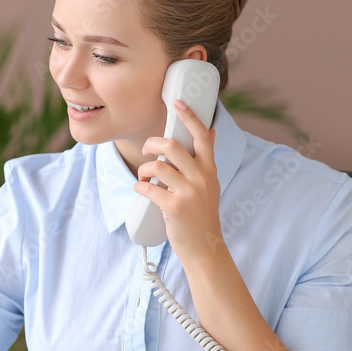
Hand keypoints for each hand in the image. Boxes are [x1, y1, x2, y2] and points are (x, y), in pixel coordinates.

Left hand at [134, 99, 223, 261]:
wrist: (204, 247)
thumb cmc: (203, 215)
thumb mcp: (211, 184)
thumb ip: (207, 160)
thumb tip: (212, 132)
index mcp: (209, 170)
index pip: (202, 135)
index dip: (189, 116)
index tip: (177, 103)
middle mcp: (201, 178)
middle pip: (172, 146)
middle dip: (152, 143)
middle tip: (147, 150)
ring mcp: (188, 193)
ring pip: (158, 166)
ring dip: (144, 169)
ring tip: (143, 177)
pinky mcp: (174, 207)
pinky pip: (149, 188)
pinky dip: (140, 187)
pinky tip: (140, 189)